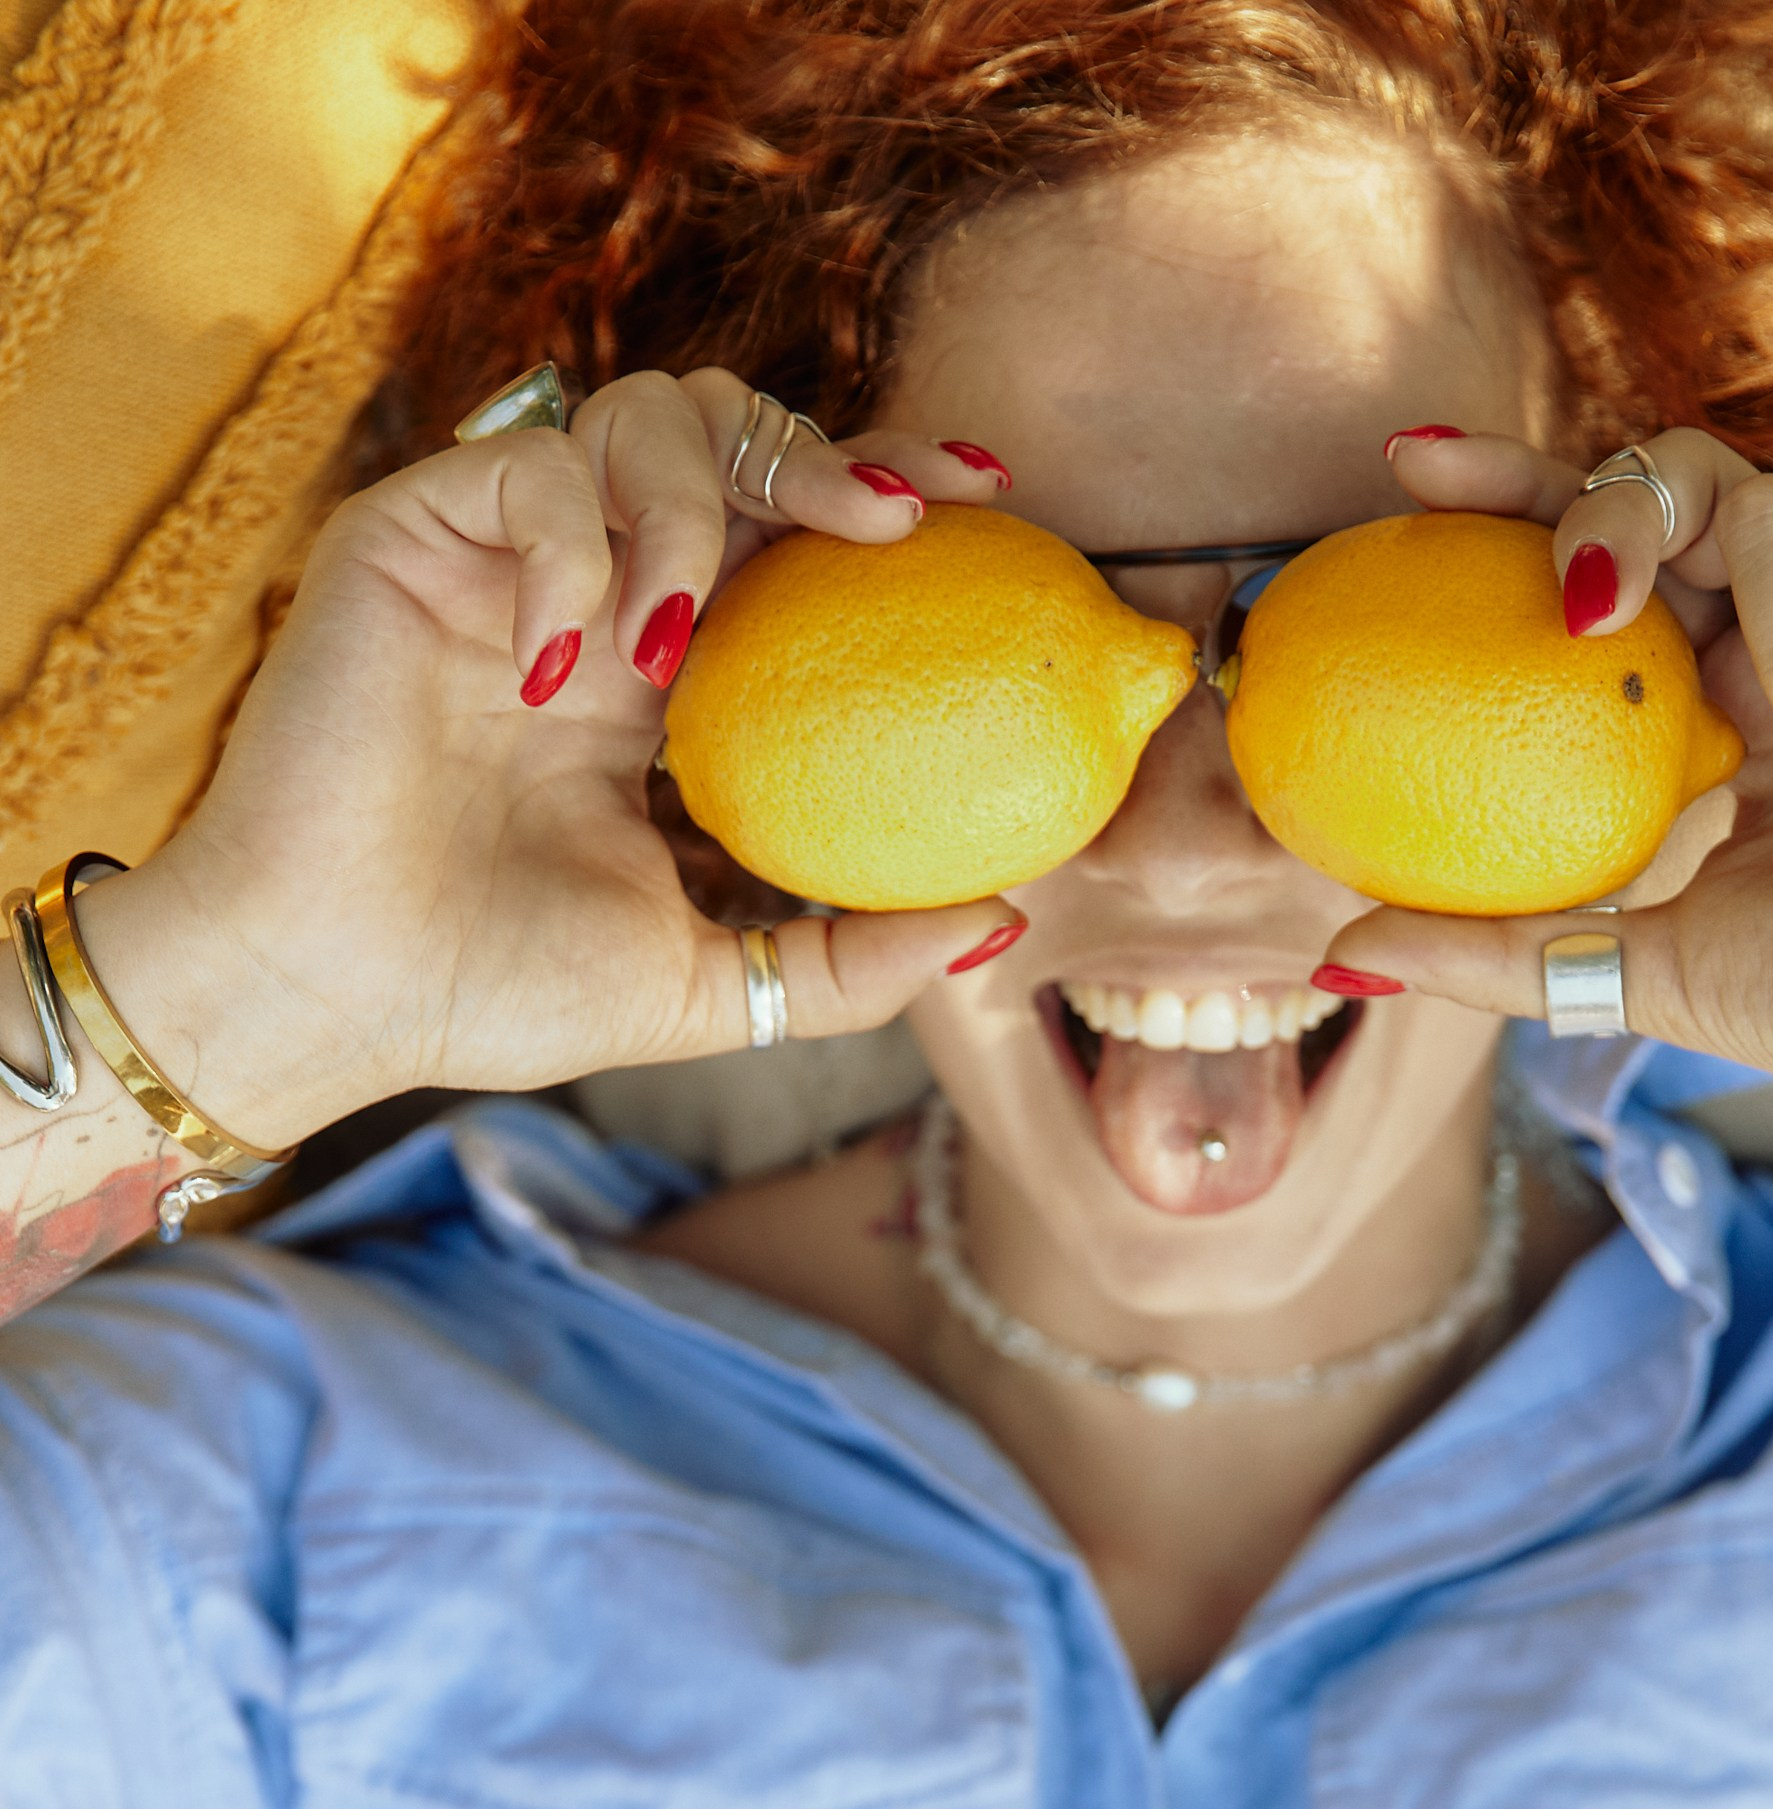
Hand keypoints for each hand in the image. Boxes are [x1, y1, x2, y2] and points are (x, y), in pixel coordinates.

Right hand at [76, 372, 1030, 1151]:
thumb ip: (850, 959)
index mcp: (667, 677)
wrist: (333, 994)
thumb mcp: (712, 986)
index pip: (792, 538)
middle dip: (823, 451)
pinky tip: (562, 668)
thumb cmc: (495, 991)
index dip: (886, 491)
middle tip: (890, 525)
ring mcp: (505, 558)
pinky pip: (525, 470)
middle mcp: (596, 596)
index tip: (986, 504)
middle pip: (731, 434)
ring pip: (636, 416)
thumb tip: (1005, 922)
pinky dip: (567, 553)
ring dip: (691, 514)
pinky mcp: (411, 534)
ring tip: (673, 647)